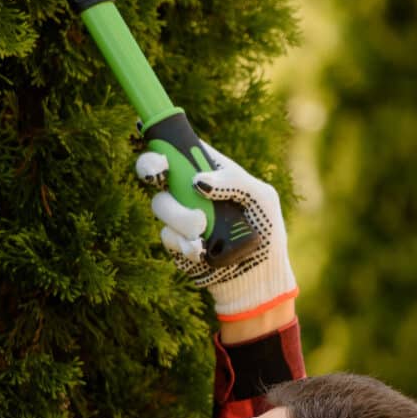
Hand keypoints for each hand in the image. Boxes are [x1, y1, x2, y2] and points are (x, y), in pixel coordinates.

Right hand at [135, 142, 296, 320]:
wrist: (258, 277)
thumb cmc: (265, 229)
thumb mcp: (261, 198)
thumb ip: (234, 182)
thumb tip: (197, 181)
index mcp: (210, 171)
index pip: (181, 147)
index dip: (164, 141)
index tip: (161, 144)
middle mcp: (189, 190)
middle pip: (154, 169)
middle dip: (151, 168)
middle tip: (158, 175)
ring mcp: (179, 216)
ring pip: (160, 204)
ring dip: (181, 216)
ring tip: (204, 230)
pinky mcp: (176, 242)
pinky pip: (167, 236)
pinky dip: (184, 243)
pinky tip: (202, 252)